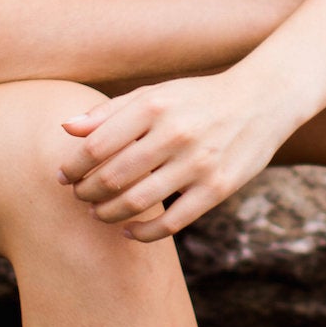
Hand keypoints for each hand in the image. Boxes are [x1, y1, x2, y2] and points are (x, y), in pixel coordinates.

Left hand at [59, 70, 298, 241]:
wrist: (261, 101)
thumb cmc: (197, 99)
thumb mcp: (154, 94)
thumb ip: (110, 112)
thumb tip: (66, 128)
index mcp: (154, 106)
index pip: (97, 146)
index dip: (73, 166)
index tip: (65, 176)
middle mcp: (175, 133)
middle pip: (113, 177)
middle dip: (87, 192)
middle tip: (80, 196)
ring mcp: (198, 163)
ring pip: (138, 202)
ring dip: (108, 213)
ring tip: (99, 212)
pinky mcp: (218, 189)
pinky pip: (172, 222)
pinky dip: (144, 233)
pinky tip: (130, 230)